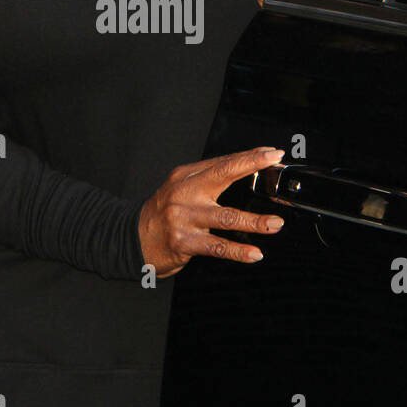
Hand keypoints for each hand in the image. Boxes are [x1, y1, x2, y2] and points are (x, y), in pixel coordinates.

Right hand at [138, 145, 286, 278]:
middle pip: (222, 175)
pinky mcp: (183, 242)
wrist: (132, 239)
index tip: (271, 153)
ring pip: (225, 217)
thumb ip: (208, 181)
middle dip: (250, 165)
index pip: (222, 162)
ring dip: (254, 221)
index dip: (248, 156)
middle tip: (273, 162)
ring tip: (274, 224)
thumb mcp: (180, 190)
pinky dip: (238, 251)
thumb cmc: (163, 215)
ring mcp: (183, 218)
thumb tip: (245, 169)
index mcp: (185, 176)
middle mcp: (184, 193)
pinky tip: (254, 254)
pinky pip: (217, 247)